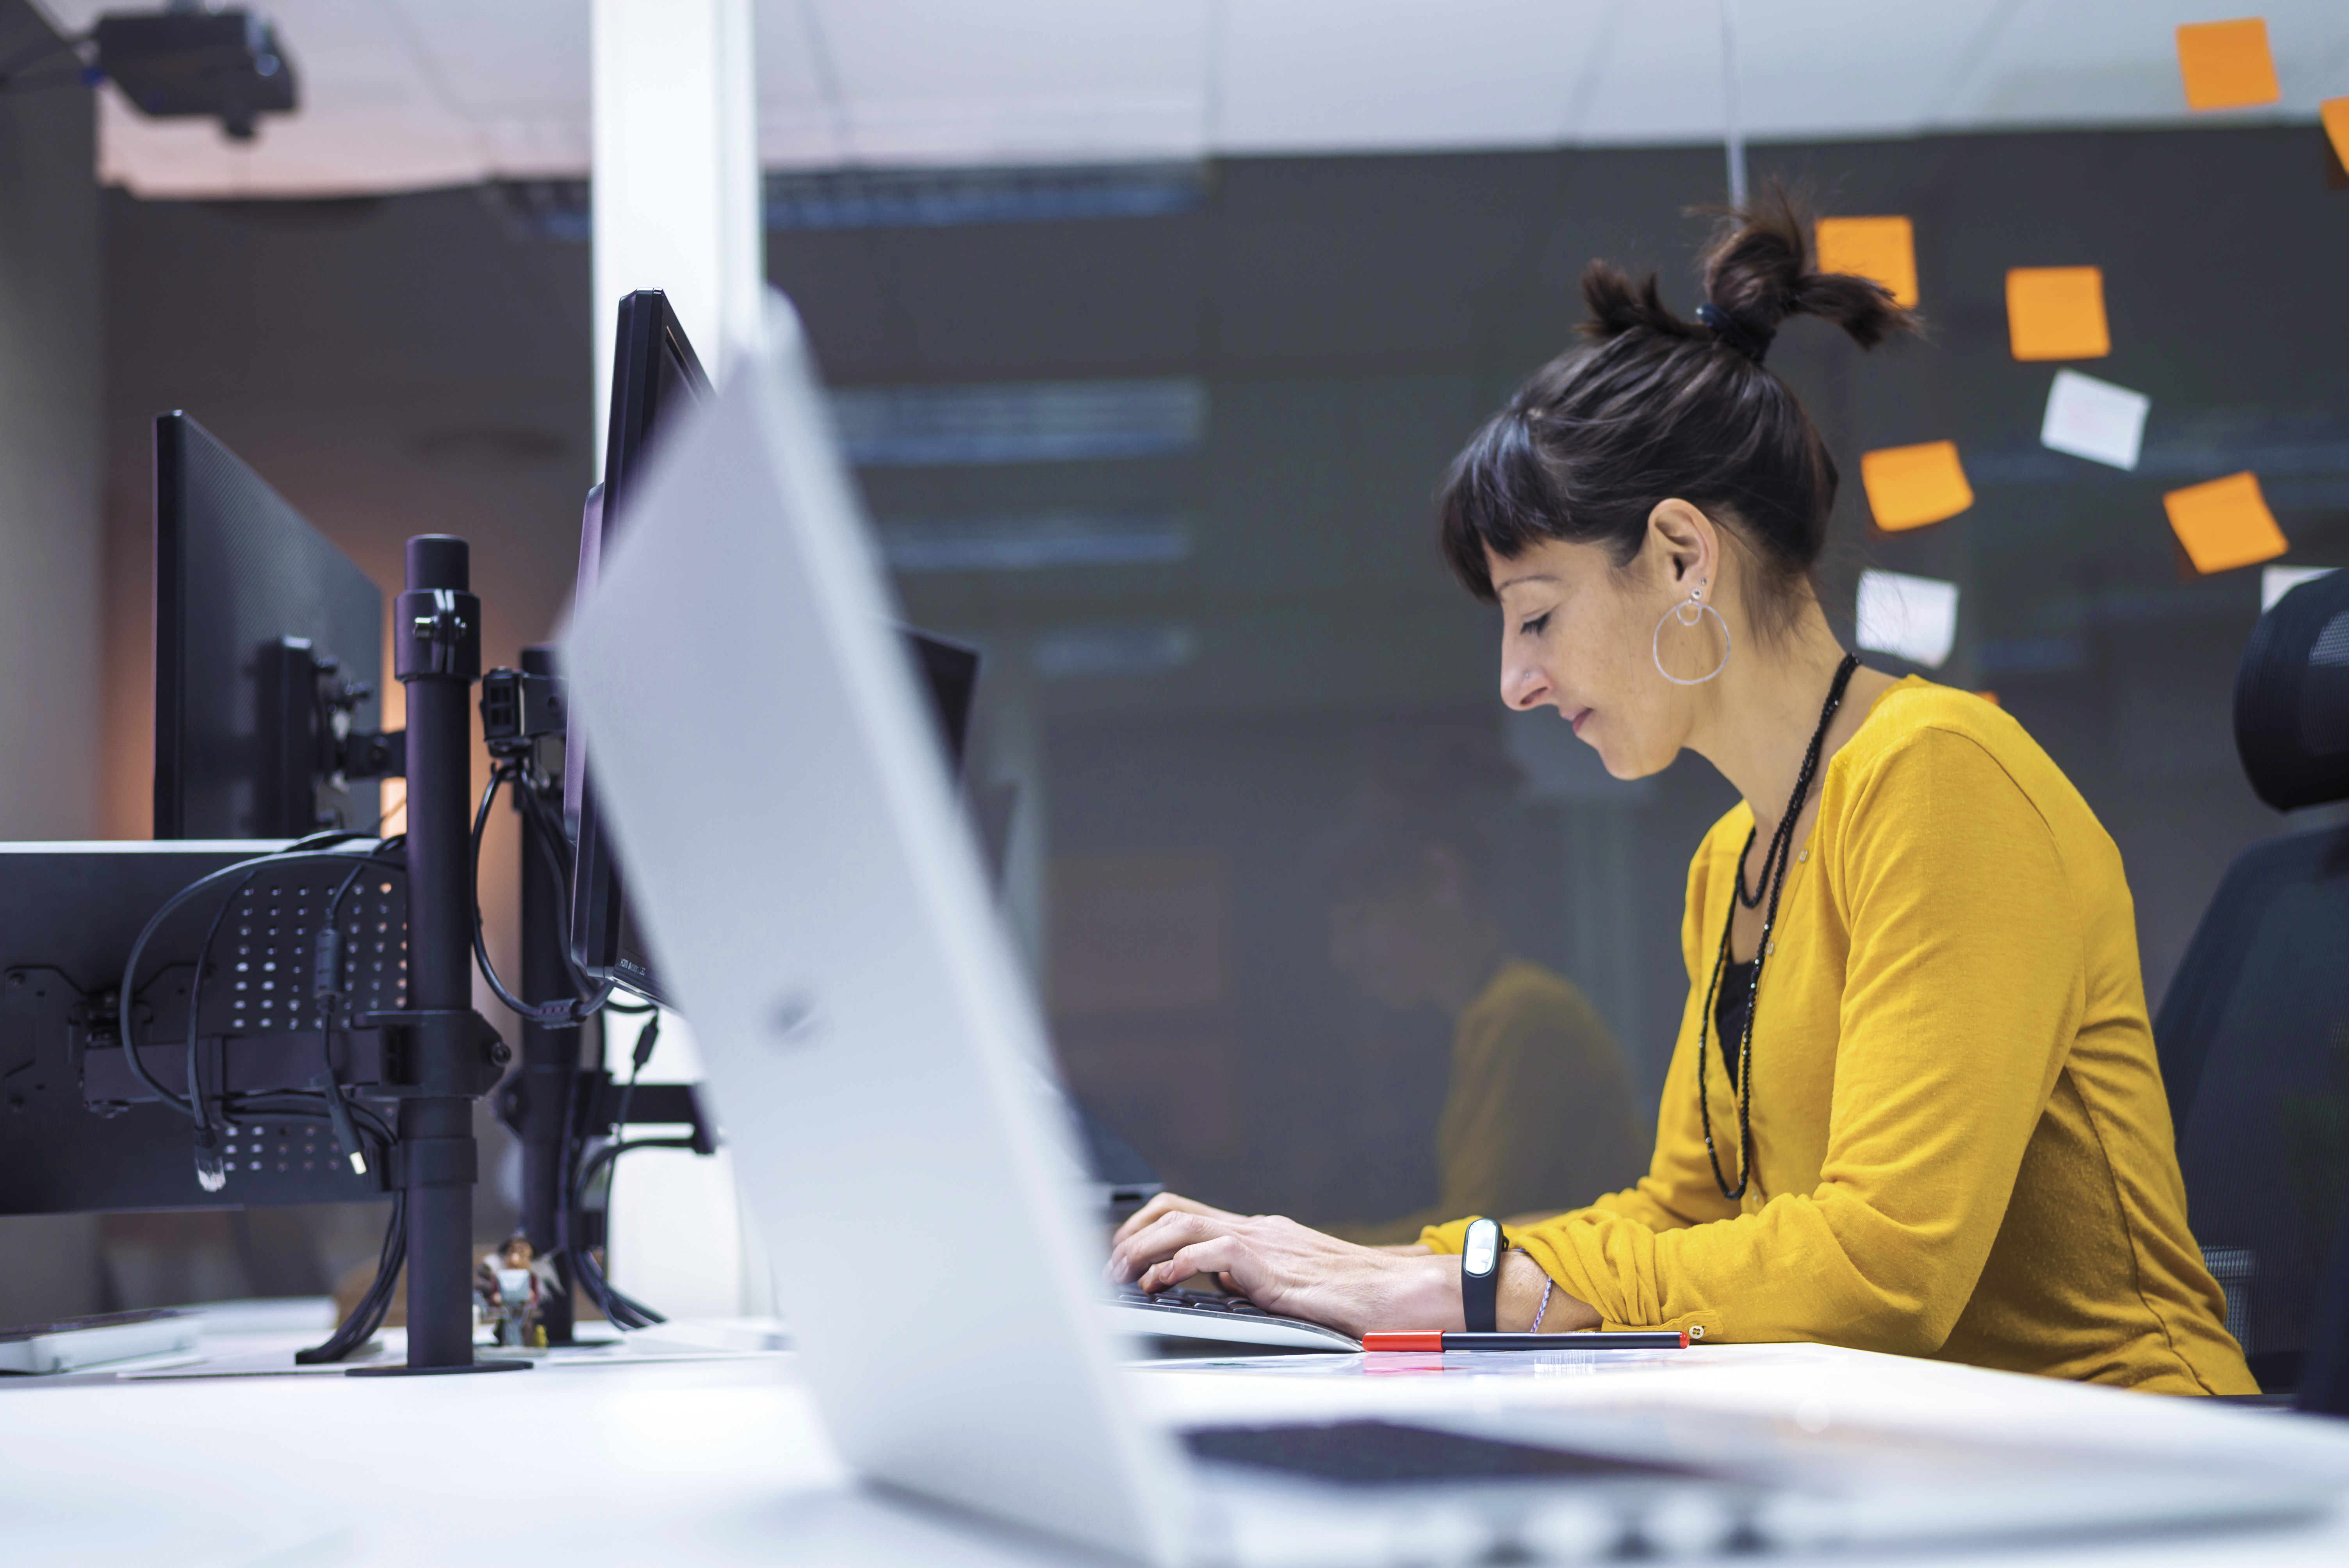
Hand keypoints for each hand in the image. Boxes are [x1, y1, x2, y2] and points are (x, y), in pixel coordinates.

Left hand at [1107, 1192, 1460, 1337]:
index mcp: (1260, 1233)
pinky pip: (1213, 1253)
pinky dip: (1177, 1265)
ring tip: (1121, 1275)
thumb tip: (1218, 1288)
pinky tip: (1160, 1285)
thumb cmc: (1353, 1296)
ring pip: (1185, 1223)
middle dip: (1132, 1235)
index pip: (1188, 1213)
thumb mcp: (1290, 1284)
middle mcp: (1258, 1229)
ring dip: (1143, 1248)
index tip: (1122, 1253)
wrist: (1396, 1295)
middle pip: (1175, 1210)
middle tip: (1109, 1267)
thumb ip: (1253, 1280)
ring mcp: (1265, 1243)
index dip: (1147, 1229)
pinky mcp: (1273, 1266)